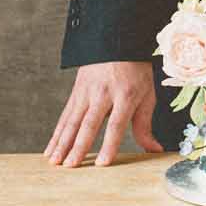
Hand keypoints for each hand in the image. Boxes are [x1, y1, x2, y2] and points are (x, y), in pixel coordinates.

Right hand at [45, 61, 162, 167]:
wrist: (116, 39)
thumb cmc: (136, 71)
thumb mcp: (147, 94)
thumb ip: (145, 125)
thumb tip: (154, 150)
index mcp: (125, 95)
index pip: (116, 124)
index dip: (109, 144)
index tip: (102, 163)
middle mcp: (103, 93)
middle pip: (89, 124)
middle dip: (79, 146)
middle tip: (71, 166)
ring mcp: (86, 92)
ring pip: (72, 121)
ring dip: (62, 142)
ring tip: (55, 161)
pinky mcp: (76, 92)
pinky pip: (65, 116)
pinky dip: (57, 133)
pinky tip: (51, 149)